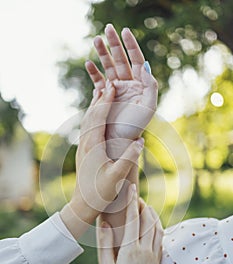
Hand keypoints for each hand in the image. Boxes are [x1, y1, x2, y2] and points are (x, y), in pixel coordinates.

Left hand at [60, 84, 143, 238]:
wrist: (83, 204)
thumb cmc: (100, 193)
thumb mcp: (116, 177)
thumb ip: (128, 159)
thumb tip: (140, 141)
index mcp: (93, 146)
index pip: (99, 117)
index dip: (106, 100)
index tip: (112, 86)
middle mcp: (85, 143)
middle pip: (91, 114)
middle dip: (101, 98)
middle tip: (109, 83)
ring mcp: (83, 147)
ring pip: (88, 121)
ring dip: (96, 105)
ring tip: (103, 93)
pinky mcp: (84, 152)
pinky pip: (88, 128)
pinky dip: (93, 117)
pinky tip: (98, 116)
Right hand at [85, 24, 157, 157]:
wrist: (120, 139)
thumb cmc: (137, 125)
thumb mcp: (149, 106)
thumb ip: (151, 86)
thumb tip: (146, 66)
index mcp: (140, 84)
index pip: (137, 60)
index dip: (131, 45)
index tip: (125, 31)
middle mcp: (128, 84)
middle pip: (121, 59)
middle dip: (114, 44)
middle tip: (107, 28)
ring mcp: (115, 89)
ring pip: (108, 67)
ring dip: (102, 54)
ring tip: (95, 40)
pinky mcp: (104, 96)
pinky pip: (98, 81)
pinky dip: (93, 72)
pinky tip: (88, 63)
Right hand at [97, 183, 162, 263]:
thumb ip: (105, 243)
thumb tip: (103, 222)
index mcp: (130, 250)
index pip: (133, 219)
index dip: (132, 202)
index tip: (132, 188)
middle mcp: (145, 250)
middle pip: (148, 220)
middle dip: (143, 205)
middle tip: (136, 196)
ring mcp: (153, 255)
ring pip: (157, 227)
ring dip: (152, 214)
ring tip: (145, 207)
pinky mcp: (157, 261)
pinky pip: (160, 237)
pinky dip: (157, 226)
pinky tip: (153, 225)